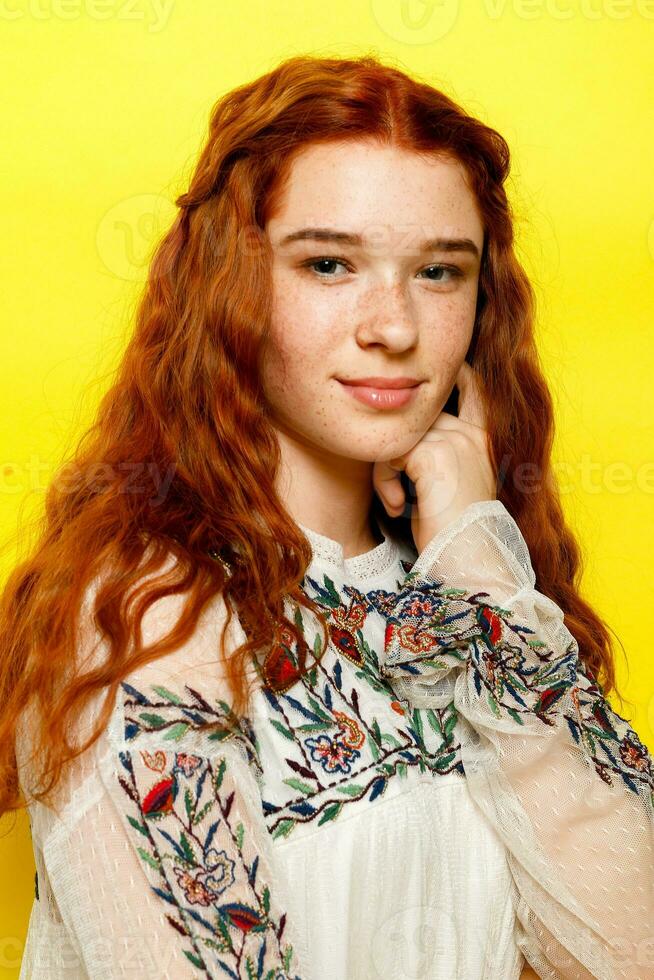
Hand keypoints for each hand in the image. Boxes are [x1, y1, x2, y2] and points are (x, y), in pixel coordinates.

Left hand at [372, 360, 496, 555]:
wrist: (466, 556)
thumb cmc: (455, 531)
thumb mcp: (453, 485)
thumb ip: (440, 455)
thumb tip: (410, 441)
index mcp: (482, 439)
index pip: (473, 389)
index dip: (458, 375)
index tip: (450, 369)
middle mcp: (470, 434)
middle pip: (416, 415)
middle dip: (395, 450)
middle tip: (396, 493)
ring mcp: (453, 441)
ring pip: (398, 435)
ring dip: (386, 470)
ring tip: (397, 502)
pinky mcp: (432, 455)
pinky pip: (388, 454)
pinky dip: (384, 482)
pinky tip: (396, 506)